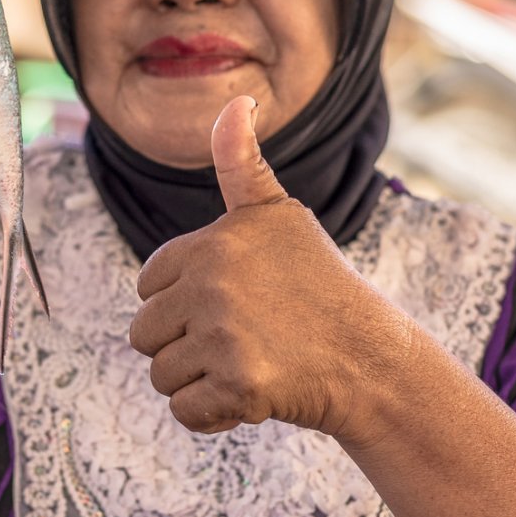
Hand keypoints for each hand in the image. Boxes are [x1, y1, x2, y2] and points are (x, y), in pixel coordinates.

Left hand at [129, 95, 416, 441]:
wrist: (369, 358)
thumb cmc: (318, 287)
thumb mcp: (280, 216)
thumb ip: (240, 164)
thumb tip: (234, 102)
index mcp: (216, 241)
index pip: (148, 282)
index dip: (183, 299)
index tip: (232, 300)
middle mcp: (215, 284)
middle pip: (146, 333)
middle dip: (185, 344)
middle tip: (242, 338)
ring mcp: (225, 336)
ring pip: (162, 375)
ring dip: (199, 380)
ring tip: (249, 362)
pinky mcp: (238, 386)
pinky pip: (186, 412)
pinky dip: (214, 414)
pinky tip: (253, 395)